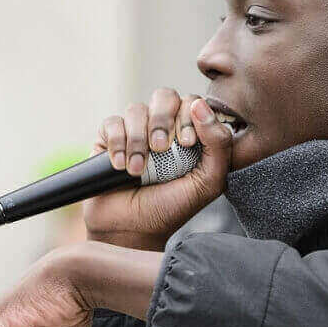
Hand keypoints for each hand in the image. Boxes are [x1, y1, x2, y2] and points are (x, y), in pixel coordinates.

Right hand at [85, 89, 231, 249]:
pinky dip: (117, 144)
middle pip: (164, 96)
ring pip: (136, 109)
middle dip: (162, 121)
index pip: (192, 102)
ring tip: (137, 170)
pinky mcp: (108, 139)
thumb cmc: (172, 207)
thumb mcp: (208, 182)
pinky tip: (121, 167)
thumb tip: (200, 106)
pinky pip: (112, 123)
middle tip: (160, 149)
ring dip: (138, 139)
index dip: (188, 116)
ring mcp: (135, 131)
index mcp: (190, 133)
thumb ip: (219, 145)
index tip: (185, 144)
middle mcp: (163, 127)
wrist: (132, 230)